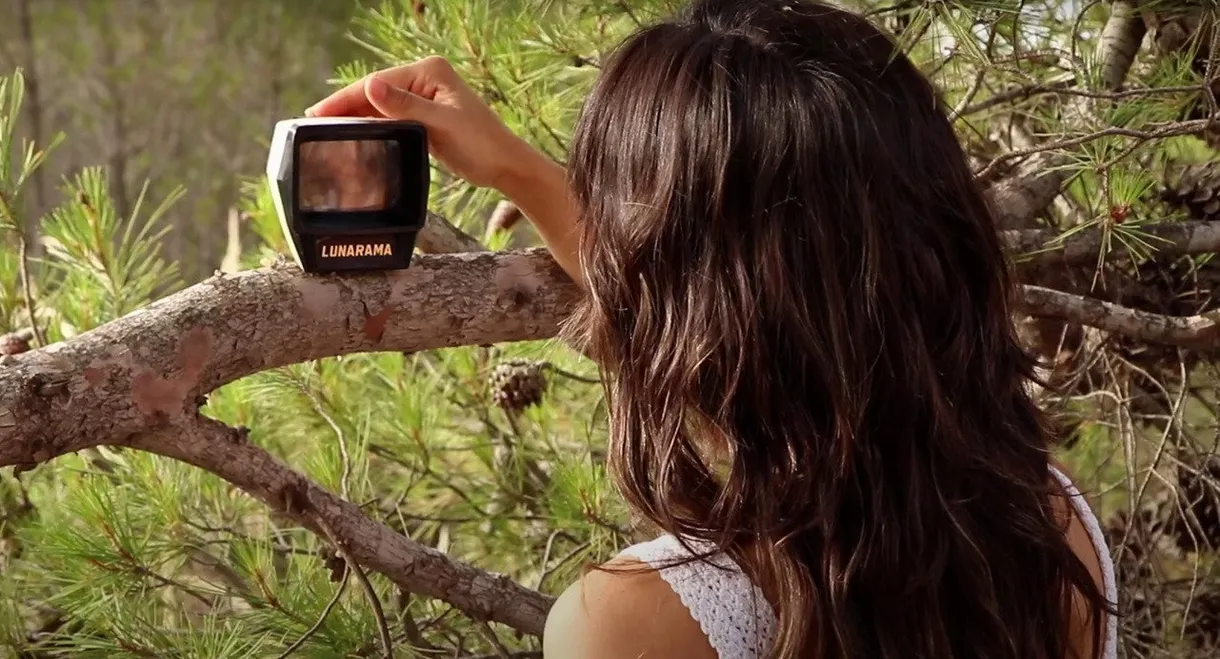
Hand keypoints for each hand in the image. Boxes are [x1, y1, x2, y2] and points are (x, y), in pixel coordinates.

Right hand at [305, 56, 533, 189]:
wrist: (505, 167)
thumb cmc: (482, 144)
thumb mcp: (441, 124)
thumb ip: (405, 106)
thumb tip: (371, 85)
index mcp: (429, 72)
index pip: (378, 83)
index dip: (345, 98)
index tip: (317, 112)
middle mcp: (425, 79)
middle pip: (375, 93)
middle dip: (345, 108)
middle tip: (310, 124)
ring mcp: (424, 98)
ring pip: (380, 108)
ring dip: (356, 119)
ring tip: (325, 133)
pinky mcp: (425, 117)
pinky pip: (390, 120)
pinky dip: (372, 128)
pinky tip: (354, 138)